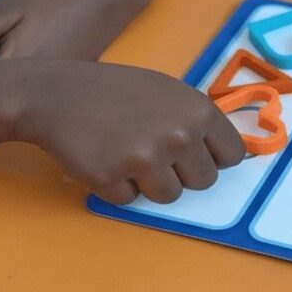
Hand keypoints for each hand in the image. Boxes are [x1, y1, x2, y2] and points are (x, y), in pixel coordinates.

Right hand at [15, 59, 245, 203]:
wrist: (59, 94)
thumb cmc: (117, 91)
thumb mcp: (167, 92)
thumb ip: (196, 121)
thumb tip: (224, 156)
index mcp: (198, 111)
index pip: (233, 155)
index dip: (214, 157)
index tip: (196, 155)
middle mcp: (178, 136)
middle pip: (204, 182)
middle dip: (183, 173)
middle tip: (155, 152)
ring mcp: (146, 159)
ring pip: (170, 196)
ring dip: (150, 182)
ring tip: (128, 152)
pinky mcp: (113, 180)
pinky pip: (130, 200)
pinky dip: (118, 186)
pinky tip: (105, 158)